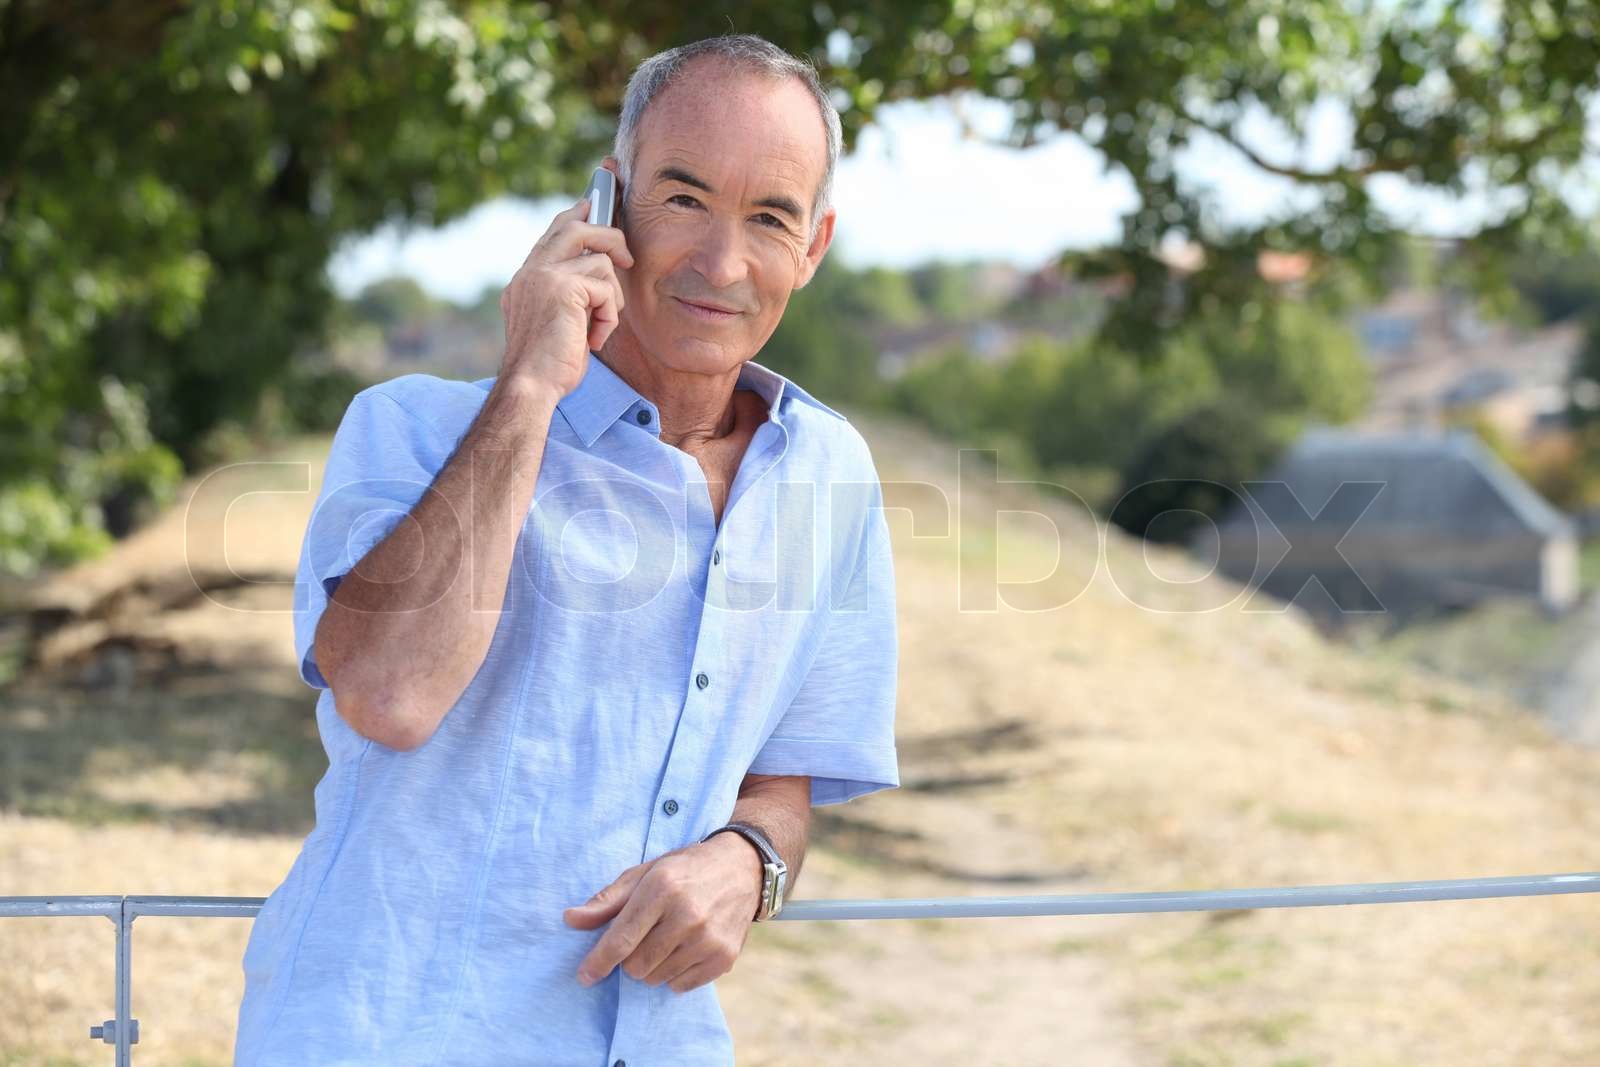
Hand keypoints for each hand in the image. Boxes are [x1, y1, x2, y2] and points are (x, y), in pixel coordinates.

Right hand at [497, 182, 634, 400]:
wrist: (531, 385)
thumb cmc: (550, 364)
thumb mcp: (558, 321)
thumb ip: (570, 295)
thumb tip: (598, 275)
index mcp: (527, 277)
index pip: (555, 230)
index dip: (578, 213)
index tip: (594, 200)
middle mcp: (531, 271)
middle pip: (576, 224)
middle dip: (609, 234)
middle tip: (626, 258)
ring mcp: (543, 276)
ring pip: (601, 261)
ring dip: (611, 299)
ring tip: (599, 326)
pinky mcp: (562, 288)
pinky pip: (606, 289)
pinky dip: (608, 317)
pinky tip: (594, 338)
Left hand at [563, 833, 762, 993]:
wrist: (743, 868)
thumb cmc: (685, 870)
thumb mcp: (645, 873)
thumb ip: (608, 900)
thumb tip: (571, 920)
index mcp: (662, 889)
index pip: (621, 939)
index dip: (598, 962)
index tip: (584, 976)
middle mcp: (687, 915)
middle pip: (636, 966)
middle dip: (630, 958)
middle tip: (644, 937)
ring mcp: (708, 939)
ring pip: (656, 978)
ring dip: (652, 966)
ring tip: (667, 939)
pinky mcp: (724, 957)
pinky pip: (680, 986)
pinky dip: (675, 974)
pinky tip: (685, 949)